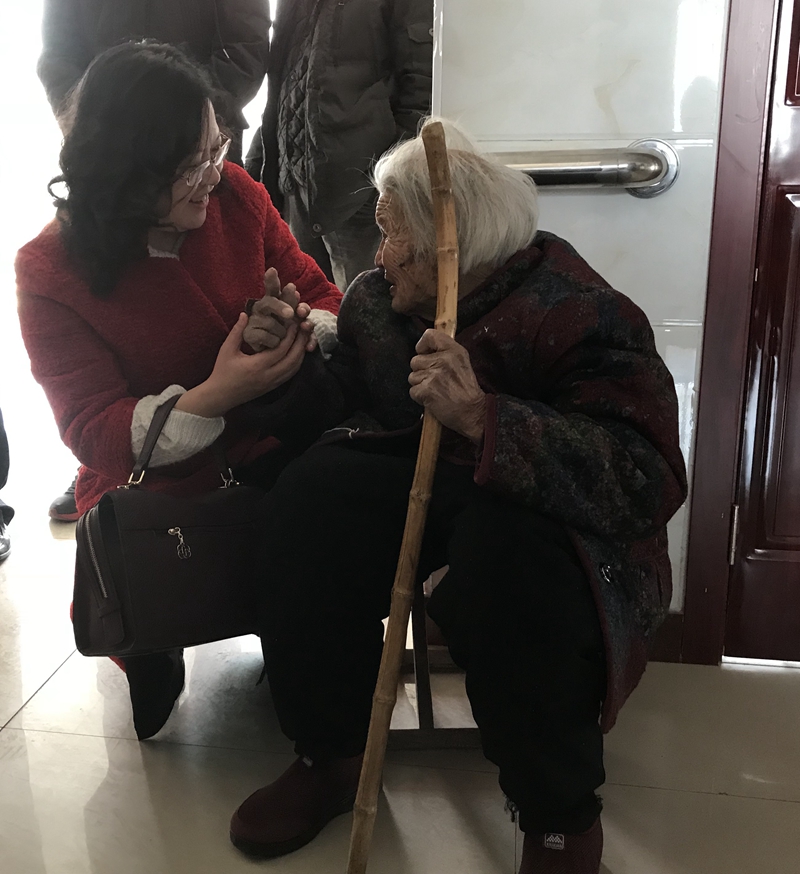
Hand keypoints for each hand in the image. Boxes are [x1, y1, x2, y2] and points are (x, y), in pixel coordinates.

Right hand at [176, 313, 307, 416]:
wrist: (220, 396)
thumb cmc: (222, 372)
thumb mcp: (227, 349)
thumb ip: (237, 331)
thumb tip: (245, 314)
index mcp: (257, 366)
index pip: (280, 350)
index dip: (290, 336)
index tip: (294, 323)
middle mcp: (268, 376)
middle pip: (293, 359)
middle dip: (301, 343)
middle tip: (304, 328)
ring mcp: (273, 383)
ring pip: (294, 368)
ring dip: (301, 353)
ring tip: (304, 338)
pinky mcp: (274, 387)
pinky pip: (290, 374)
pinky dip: (297, 362)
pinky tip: (298, 352)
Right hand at [243, 267, 314, 351]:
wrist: (267, 350)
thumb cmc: (283, 330)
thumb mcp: (296, 318)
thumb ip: (301, 311)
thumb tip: (300, 304)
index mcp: (272, 299)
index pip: (272, 287)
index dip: (271, 279)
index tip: (272, 270)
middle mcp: (261, 306)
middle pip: (270, 302)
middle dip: (281, 307)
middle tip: (290, 314)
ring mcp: (253, 319)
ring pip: (272, 323)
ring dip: (282, 332)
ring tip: (282, 336)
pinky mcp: (248, 334)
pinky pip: (266, 337)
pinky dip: (274, 342)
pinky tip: (274, 343)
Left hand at [408, 329, 486, 443]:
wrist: (473, 412)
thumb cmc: (467, 390)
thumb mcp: (462, 362)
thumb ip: (446, 352)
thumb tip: (426, 348)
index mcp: (453, 350)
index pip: (429, 335)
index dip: (423, 345)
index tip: (425, 353)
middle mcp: (442, 360)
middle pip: (415, 360)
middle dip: (421, 371)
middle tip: (435, 380)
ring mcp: (433, 375)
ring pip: (412, 377)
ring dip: (420, 385)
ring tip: (436, 390)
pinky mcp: (426, 390)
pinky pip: (413, 391)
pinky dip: (420, 397)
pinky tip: (433, 399)